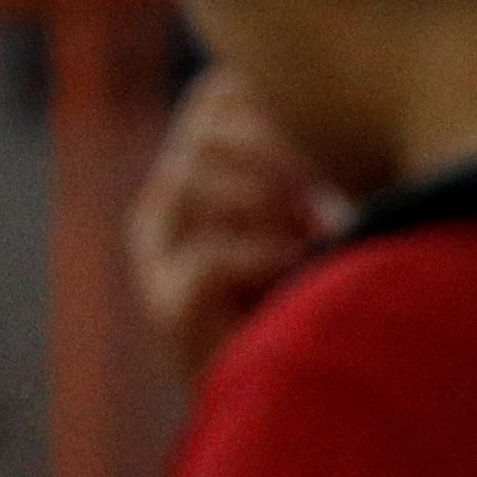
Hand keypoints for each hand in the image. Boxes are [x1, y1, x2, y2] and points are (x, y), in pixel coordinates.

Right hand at [127, 68, 339, 383]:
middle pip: (200, 137)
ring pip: (190, 180)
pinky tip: (292, 267)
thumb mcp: (301, 204)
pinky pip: (214, 253)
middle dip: (268, 151)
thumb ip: (293, 158)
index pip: (212, 99)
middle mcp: (160, 212)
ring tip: (300, 225)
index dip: (264, 99)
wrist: (274, 378)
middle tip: (312, 184)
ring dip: (261, 198)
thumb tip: (319, 100)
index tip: (316, 128)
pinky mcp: (170, 302)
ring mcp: (157, 258)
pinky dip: (263, 255)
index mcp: (189, 177)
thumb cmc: (301, 284)